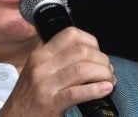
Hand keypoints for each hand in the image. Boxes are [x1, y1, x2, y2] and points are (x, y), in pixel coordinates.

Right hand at [0, 27, 115, 115]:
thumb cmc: (28, 98)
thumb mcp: (38, 71)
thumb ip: (58, 60)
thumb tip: (90, 57)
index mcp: (40, 55)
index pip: (71, 35)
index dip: (92, 42)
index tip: (98, 54)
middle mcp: (41, 66)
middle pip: (82, 52)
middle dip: (102, 61)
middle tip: (108, 71)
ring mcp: (45, 84)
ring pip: (83, 70)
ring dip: (103, 74)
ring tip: (109, 81)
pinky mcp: (50, 103)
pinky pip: (78, 92)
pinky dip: (96, 90)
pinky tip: (105, 90)